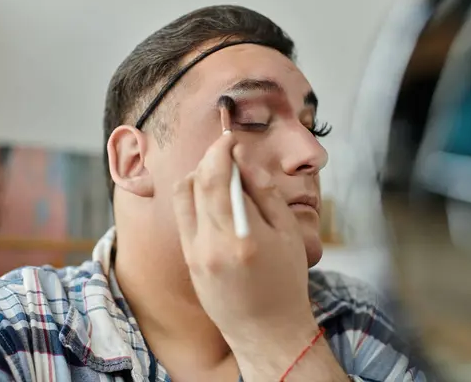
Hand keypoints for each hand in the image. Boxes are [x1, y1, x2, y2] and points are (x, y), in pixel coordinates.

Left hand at [172, 132, 316, 351]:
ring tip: (222, 177)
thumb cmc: (286, 283)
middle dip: (209, 159)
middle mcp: (210, 245)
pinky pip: (184, 217)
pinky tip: (215, 201)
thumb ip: (265, 193)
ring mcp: (194, 254)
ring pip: (183, 197)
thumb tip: (244, 161)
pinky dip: (195, 199)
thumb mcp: (287, 234)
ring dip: (198, 177)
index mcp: (241, 237)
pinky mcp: (188, 261)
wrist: (267, 331)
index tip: (229, 139)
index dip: (219, 151)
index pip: (216, 178)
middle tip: (227, 152)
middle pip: (195, 183)